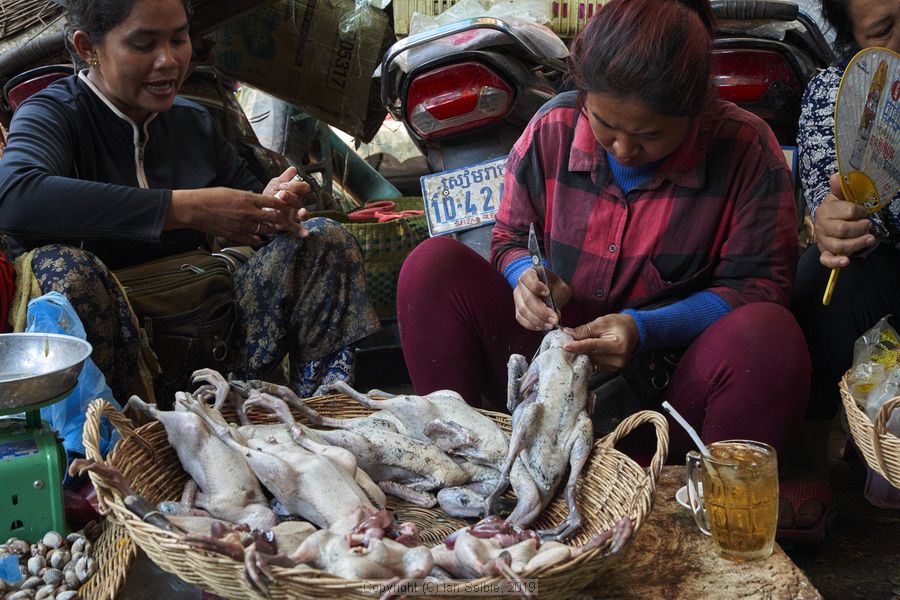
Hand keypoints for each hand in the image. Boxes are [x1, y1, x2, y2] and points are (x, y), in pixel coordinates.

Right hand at [167, 167, 309, 243]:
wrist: (194, 209)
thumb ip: (247, 197)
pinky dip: (257, 240)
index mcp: (248, 199)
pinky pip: (252, 240)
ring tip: (277, 231)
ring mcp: (242, 225)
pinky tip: (260, 239)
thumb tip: (258, 199)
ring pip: (265, 230)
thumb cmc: (211, 197)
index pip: (273, 201)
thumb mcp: (232, 192)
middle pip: (273, 218)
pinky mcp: (235, 235)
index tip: (292, 206)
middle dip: (285, 222)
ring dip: (272, 231)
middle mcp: (248, 212)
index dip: (284, 204)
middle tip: (294, 224)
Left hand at [262, 166, 311, 237]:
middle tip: (282, 193)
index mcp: (295, 193)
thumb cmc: (270, 196)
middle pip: (300, 200)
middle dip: (291, 196)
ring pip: (303, 214)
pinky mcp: (288, 225)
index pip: (303, 188)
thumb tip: (294, 169)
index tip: (283, 186)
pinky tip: (306, 234)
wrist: (259, 209)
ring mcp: (294, 215)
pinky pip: (297, 228)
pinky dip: (302, 231)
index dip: (295, 186)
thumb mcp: (275, 184)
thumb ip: (284, 177)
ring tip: (301, 212)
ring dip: (303, 212)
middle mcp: (296, 204)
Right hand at [513, 267, 570, 330]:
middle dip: (541, 311)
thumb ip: (559, 297)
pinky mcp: (517, 309)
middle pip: (527, 299)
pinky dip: (532, 325)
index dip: (537, 286)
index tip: (547, 293)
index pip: (528, 278)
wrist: (550, 291)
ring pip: (523, 311)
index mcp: (530, 273)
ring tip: (550, 325)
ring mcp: (517, 297)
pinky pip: (521, 319)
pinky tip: (542, 326)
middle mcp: (521, 285)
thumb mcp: (560, 287)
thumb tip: (555, 314)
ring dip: (537, 320)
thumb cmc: (554, 287)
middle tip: (554, 319)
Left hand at [562, 314, 637, 372]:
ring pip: (591, 360)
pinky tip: (589, 350)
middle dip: (578, 347)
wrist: (633, 332)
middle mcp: (618, 359)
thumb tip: (568, 333)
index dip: (578, 346)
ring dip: (583, 353)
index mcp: (618, 345)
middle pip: (591, 354)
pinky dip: (589, 357)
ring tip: (584, 343)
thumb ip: (585, 329)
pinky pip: (595, 364)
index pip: (594, 346)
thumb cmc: (619, 325)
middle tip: (569, 340)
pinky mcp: (612, 370)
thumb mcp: (602, 322)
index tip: (565, 346)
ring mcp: (615, 366)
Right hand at [814, 172, 874, 268]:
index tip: (864, 211)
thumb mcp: (837, 197)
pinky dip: (836, 262)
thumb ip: (839, 188)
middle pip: (843, 230)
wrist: (824, 223)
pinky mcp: (824, 253)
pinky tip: (847, 261)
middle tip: (868, 225)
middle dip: (861, 228)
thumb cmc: (835, 210)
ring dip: (858, 243)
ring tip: (870, 239)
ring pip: (840, 246)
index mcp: (825, 210)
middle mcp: (821, 226)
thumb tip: (836, 176)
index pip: (847, 211)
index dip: (860, 212)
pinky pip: (826, 260)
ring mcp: (822, 241)